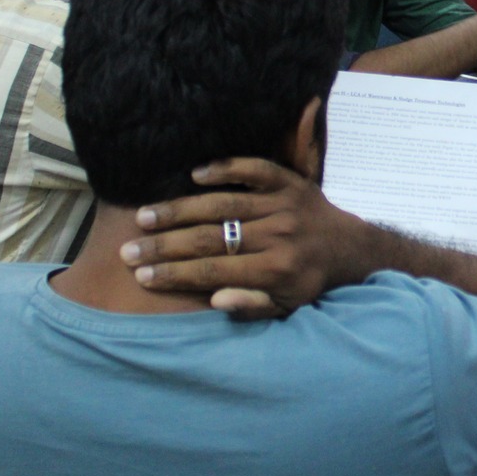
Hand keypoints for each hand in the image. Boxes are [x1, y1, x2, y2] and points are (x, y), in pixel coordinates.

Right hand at [120, 159, 367, 319]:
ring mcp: (283, 205)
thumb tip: (215, 301)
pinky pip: (255, 169)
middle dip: (164, 246)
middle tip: (128, 248)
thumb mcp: (285, 306)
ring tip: (145, 217)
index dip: (174, 274)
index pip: (213, 272)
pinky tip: (195, 174)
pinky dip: (226, 168)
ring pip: (223, 205)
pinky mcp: (290, 181)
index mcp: (275, 270)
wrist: (348, 248)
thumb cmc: (306, 281)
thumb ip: (251, 306)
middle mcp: (278, 235)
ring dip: (180, 208)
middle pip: (210, 239)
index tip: (141, 275)